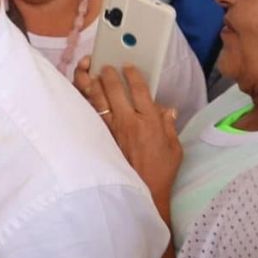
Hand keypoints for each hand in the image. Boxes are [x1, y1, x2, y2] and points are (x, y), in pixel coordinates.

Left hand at [74, 61, 180, 217]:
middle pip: (115, 90)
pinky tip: (83, 96)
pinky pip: (92, 115)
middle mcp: (129, 122)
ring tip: (90, 74)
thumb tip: (166, 109)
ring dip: (93, 84)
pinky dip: (87, 103)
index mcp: (150, 121)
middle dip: (109, 74)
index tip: (128, 66)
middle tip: (105, 66)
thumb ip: (169, 125)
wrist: (144, 191)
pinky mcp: (102, 138)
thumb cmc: (161, 171)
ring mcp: (113, 130)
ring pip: (99, 100)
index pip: (140, 90)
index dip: (133, 75)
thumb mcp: (174, 147)